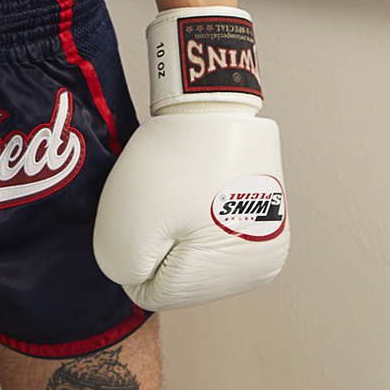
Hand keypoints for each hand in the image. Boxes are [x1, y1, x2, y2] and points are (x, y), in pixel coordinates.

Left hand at [94, 8, 288, 310]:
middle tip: (159, 198)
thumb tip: (137, 277)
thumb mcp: (123, 226)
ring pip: (191, 253)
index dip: (132, 251)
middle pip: (177, 275)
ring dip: (173, 228)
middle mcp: (263, 265)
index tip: (143, 209)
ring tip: (178, 188)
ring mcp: (267, 236)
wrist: (209, 98)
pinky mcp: (262, 210)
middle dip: (156, 242)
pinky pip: (208, 229)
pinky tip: (191, 183)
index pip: (154, 291)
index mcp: (235, 276)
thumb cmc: (171, 159)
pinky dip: (190, 212)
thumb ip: (122, 268)